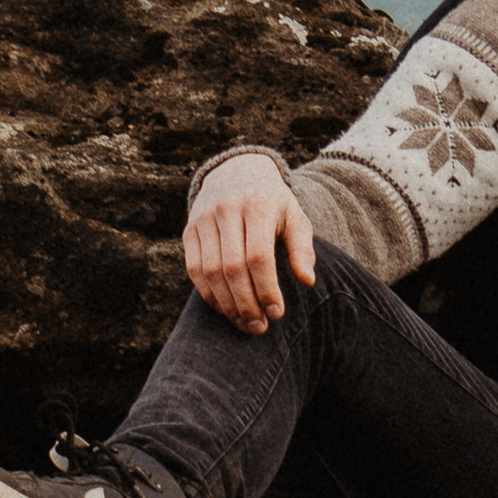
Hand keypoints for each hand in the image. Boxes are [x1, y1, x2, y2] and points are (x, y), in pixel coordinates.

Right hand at [184, 152, 315, 332]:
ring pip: (210, 273)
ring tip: (245, 323)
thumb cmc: (273, 202)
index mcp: (258, 205)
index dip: (267, 289)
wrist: (237, 171)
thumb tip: (308, 281)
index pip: (259, 256)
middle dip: (246, 304)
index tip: (278, 313)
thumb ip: (303, 247)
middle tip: (260, 327)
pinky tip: (225, 309)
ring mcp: (203, 219)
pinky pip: (194, 270)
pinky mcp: (189, 230)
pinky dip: (209, 295)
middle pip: (232, 268)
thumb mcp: (294, 216)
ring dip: (227, 305)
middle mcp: (226, 210)